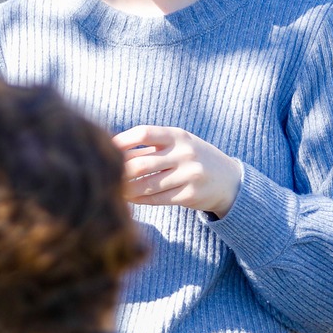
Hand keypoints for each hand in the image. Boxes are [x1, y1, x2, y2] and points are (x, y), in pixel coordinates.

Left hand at [114, 125, 241, 217]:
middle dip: (119, 172)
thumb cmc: (192, 158)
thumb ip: (149, 147)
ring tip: (111, 190)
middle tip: (103, 176)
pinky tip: (128, 199)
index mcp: (178, 136)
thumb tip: (110, 149)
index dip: (121, 141)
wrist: (229, 180)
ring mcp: (190, 174)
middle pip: (141, 163)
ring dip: (126, 190)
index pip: (144, 133)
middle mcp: (185, 153)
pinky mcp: (191, 195)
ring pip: (147, 185)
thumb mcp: (178, 144)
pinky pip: (157, 199)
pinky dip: (139, 200)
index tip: (105, 149)